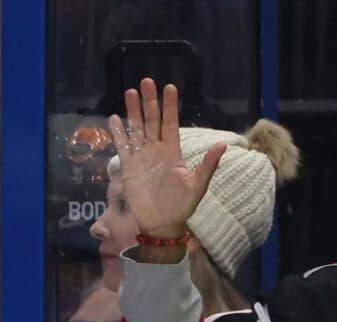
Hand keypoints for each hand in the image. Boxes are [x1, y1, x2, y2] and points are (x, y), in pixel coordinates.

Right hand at [105, 78, 220, 240]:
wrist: (162, 225)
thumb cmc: (182, 206)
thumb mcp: (198, 185)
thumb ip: (208, 164)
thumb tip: (223, 144)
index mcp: (173, 151)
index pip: (171, 123)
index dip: (170, 106)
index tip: (169, 88)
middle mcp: (156, 151)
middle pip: (151, 121)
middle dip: (149, 101)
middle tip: (147, 81)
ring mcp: (141, 158)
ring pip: (136, 130)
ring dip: (133, 112)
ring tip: (130, 92)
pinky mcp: (128, 169)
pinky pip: (122, 147)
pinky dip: (117, 134)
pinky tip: (113, 119)